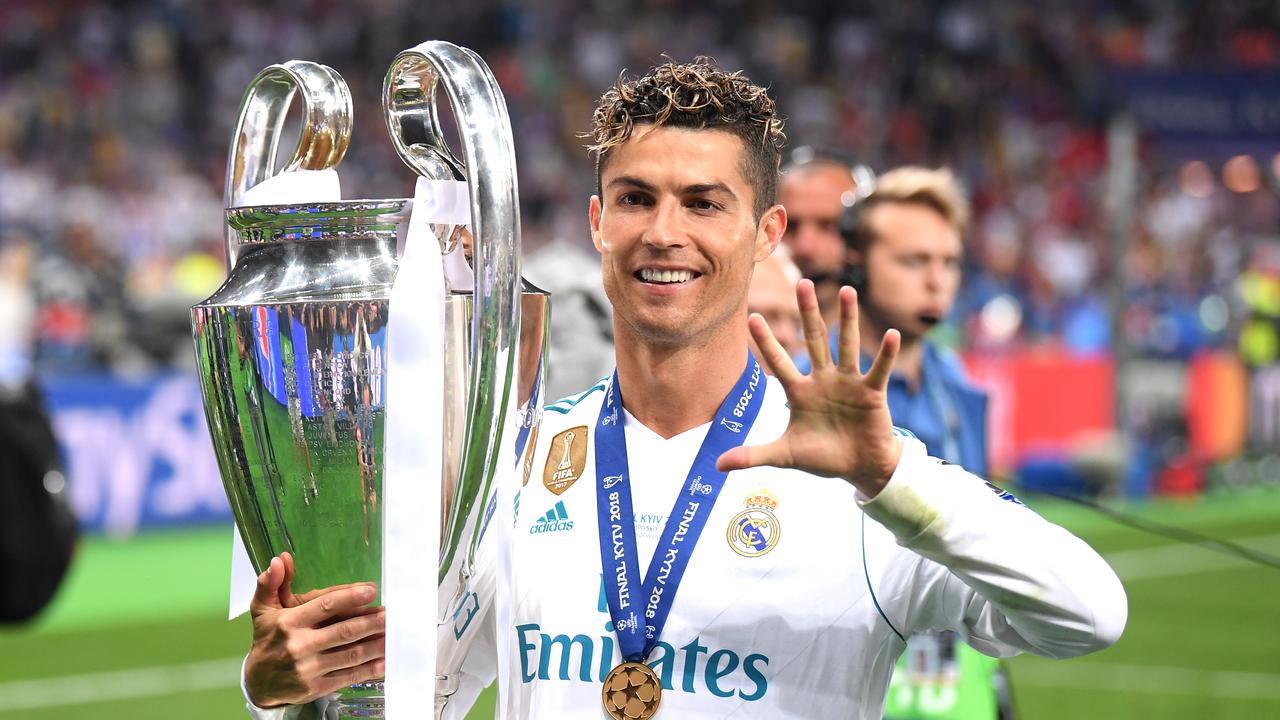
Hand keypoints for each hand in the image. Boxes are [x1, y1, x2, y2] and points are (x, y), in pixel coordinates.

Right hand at [244, 553, 385, 707]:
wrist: (257, 683)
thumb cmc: (266, 640)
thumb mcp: (262, 609)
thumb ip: (271, 583)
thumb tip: (280, 559)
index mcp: (289, 622)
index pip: (325, 606)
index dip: (350, 597)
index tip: (371, 589)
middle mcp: (299, 645)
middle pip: (344, 631)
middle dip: (371, 622)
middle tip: (391, 614)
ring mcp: (309, 669)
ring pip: (350, 654)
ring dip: (376, 644)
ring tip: (393, 634)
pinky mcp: (316, 688)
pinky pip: (348, 676)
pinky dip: (369, 669)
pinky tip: (385, 661)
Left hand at [717, 281, 902, 495]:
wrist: (859, 468)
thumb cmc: (822, 458)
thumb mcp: (785, 456)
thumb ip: (753, 456)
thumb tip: (718, 466)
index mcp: (799, 392)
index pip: (779, 362)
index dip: (767, 342)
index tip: (753, 317)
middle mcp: (823, 380)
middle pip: (814, 340)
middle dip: (807, 313)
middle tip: (802, 283)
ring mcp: (848, 383)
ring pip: (847, 345)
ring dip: (847, 319)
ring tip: (847, 291)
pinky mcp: (871, 392)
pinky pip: (878, 369)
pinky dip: (886, 354)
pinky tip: (892, 335)